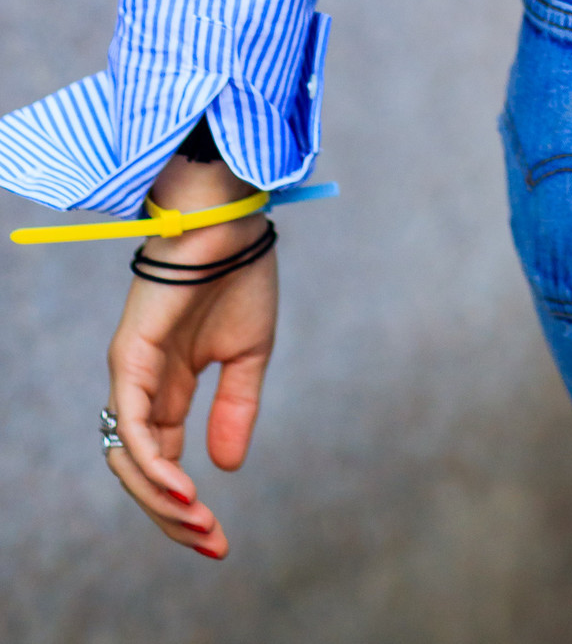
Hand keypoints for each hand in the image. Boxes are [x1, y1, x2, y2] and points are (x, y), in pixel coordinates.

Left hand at [104, 154, 277, 558]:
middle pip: (141, 473)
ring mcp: (132, 374)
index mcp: (170, 388)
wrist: (230, 219)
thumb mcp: (249, 354)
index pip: (163, 463)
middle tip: (211, 545)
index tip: (219, 542)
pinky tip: (183, 490)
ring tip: (199, 525)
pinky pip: (133, 426)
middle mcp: (143, 387)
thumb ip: (236, 407)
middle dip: (172, 518)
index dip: (184, 507)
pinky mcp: (129, 357)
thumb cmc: (238, 272)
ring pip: (129, 459)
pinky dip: (151, 465)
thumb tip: (227, 467)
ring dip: (160, 501)